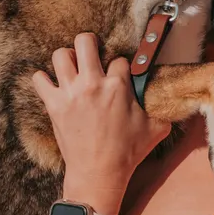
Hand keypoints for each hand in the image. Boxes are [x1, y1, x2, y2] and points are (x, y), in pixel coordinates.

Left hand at [31, 34, 171, 214]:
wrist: (99, 173)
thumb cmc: (127, 152)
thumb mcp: (155, 129)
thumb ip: (163, 109)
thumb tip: (174, 100)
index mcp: (118, 86)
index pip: (120, 59)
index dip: (121, 66)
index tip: (120, 76)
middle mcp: (93, 83)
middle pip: (85, 41)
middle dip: (90, 43)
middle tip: (92, 54)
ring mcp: (71, 93)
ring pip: (60, 55)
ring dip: (67, 58)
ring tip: (73, 68)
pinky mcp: (54, 105)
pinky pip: (39, 80)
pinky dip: (43, 80)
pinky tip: (53, 85)